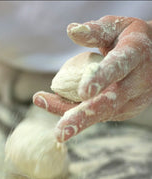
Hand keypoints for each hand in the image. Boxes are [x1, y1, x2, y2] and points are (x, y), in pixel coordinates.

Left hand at [33, 16, 151, 141]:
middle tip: (61, 133)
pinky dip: (76, 116)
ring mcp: (133, 100)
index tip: (83, 92)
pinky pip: (99, 116)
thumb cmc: (127, 40)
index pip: (119, 65)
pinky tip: (60, 117)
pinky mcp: (125, 111)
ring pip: (102, 114)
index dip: (102, 77)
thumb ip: (96, 31)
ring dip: (76, 123)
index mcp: (136, 53)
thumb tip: (71, 30)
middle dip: (83, 118)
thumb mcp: (116, 28)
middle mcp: (138, 80)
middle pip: (109, 102)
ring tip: (58, 133)